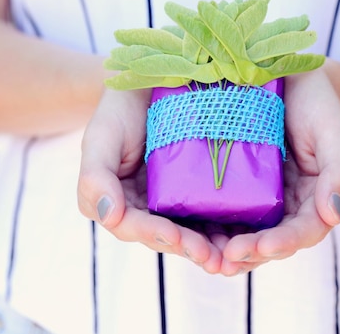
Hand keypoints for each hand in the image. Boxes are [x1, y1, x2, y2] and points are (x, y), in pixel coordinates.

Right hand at [77, 88, 223, 272]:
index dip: (154, 234)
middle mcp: (147, 208)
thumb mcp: (101, 138)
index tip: (174, 236)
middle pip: (167, 235)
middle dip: (189, 248)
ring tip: (230, 257)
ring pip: (192, 231)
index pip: (134, 226)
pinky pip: (212, 210)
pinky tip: (244, 233)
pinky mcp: (198, 188)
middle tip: (212, 259)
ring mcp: (174, 200)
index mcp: (119, 203)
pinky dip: (225, 226)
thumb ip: (95, 177)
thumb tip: (107, 216)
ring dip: (210, 247)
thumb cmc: (119, 110)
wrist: (149, 81)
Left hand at [213, 69, 339, 275]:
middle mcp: (287, 206)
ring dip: (225, 250)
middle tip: (226, 258)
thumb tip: (334, 215)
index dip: (284, 242)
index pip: (304, 231)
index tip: (263, 247)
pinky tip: (189, 231)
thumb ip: (339, 172)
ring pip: (244, 234)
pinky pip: (222, 211)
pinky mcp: (235, 186)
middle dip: (250, 253)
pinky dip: (208, 226)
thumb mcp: (334, 133)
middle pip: (270, 241)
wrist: (292, 79)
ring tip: (206, 257)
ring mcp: (260, 198)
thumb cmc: (318, 105)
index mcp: (315, 200)